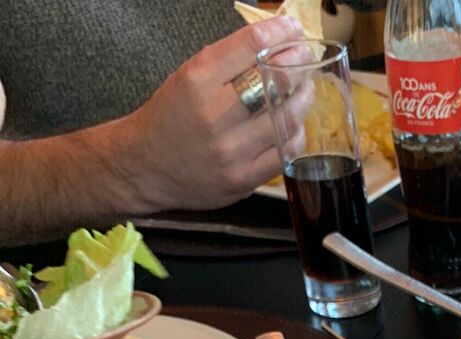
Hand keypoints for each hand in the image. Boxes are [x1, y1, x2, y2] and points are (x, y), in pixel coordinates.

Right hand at [124, 18, 311, 211]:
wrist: (146, 167)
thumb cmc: (171, 116)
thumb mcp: (189, 77)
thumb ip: (229, 62)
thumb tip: (275, 42)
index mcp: (197, 81)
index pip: (251, 46)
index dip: (280, 33)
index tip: (294, 29)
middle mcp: (214, 115)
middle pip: (276, 84)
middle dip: (299, 65)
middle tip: (305, 59)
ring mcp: (231, 151)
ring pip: (287, 120)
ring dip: (303, 100)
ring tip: (305, 90)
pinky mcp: (243, 179)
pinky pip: (285, 153)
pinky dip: (295, 134)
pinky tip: (293, 125)